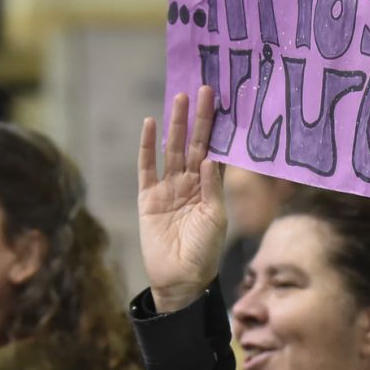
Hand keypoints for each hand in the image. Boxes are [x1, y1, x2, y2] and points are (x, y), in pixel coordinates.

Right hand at [138, 87, 226, 314]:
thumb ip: (211, 189)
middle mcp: (189, 183)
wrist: (181, 280)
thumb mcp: (215, 219)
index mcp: (209, 188)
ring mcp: (167, 189)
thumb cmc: (205, 253)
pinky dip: (147, 146)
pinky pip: (147, 167)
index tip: (223, 104)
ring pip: (172, 149)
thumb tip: (210, 158)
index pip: (213, 151)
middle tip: (204, 89)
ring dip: (176, 125)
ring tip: (180, 99)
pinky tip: (150, 125)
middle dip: (198, 118)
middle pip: (194, 144)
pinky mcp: (148, 198)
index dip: (217, 129)